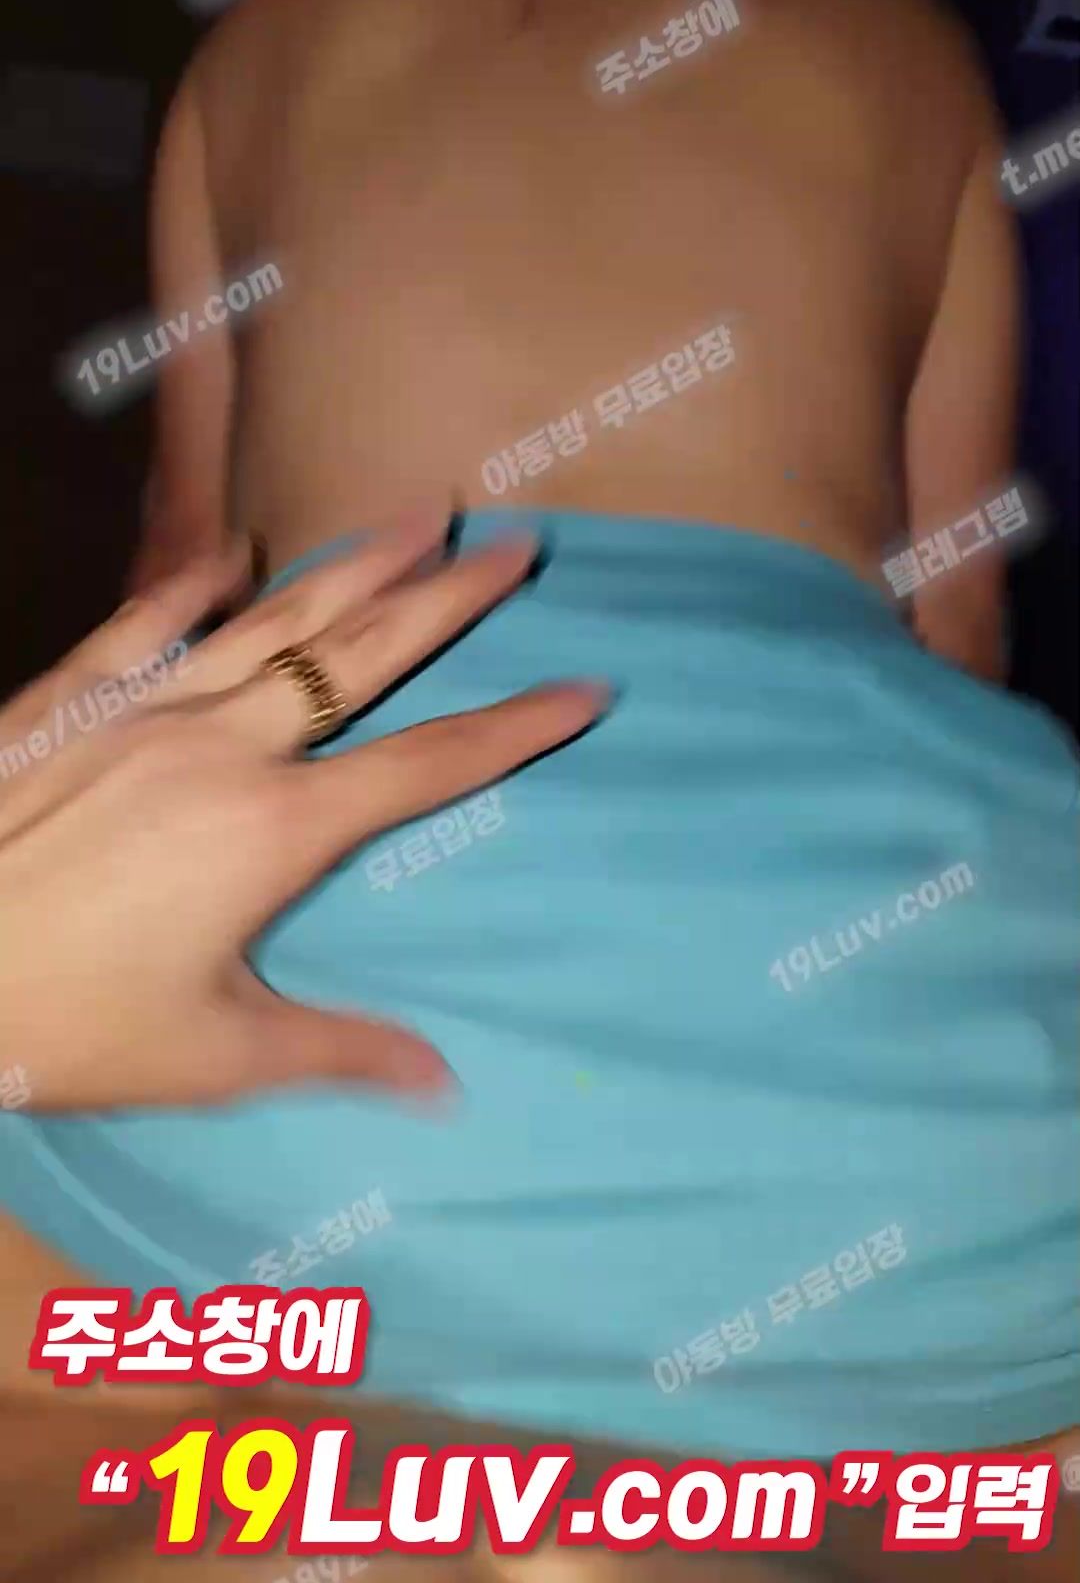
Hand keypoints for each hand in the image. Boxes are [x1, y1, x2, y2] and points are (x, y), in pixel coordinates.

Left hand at [0, 504, 605, 1113]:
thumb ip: (338, 1051)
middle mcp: (224, 746)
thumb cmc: (66, 1023)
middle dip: (447, 599)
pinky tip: (228, 549)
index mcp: (274, 829)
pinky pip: (141, 623)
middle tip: (515, 545)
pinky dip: (189, 583)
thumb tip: (447, 1084)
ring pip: (270, 620)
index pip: (425, 767)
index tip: (584, 688)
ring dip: (352, 565)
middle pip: (360, 657)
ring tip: (418, 515)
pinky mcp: (67, 700)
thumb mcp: (212, 1055)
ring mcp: (142, 709)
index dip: (514, 730)